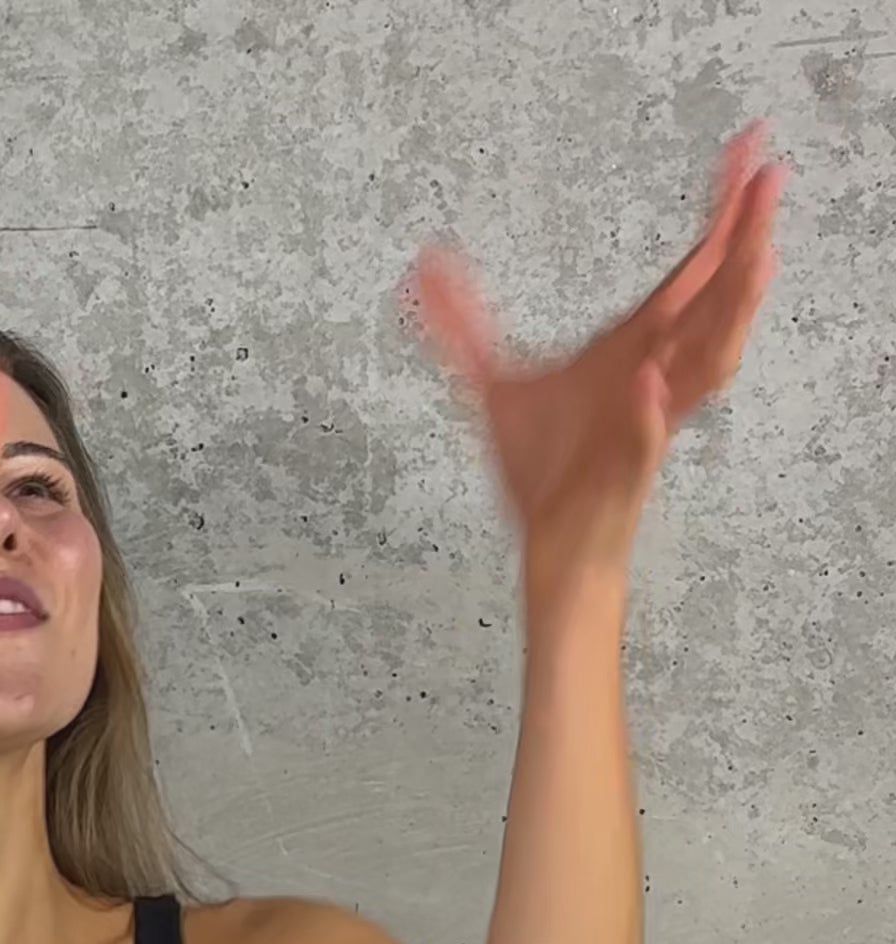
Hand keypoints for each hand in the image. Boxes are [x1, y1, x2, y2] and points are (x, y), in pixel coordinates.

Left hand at [410, 124, 784, 573]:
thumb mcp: (491, 386)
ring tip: (753, 258)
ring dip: (731, 313)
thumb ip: (459, 326)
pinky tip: (646, 377)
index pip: (689, 269)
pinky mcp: (624, 474)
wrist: (547, 543)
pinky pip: (646, 439)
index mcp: (632, 347)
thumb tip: (424, 266)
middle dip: (745, 239)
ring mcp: (646, 423)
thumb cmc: (541, 469)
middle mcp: (654, 375)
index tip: (747, 148)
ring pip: (707, 364)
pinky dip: (649, 411)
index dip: (721, 210)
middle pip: (716, 300)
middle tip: (770, 175)